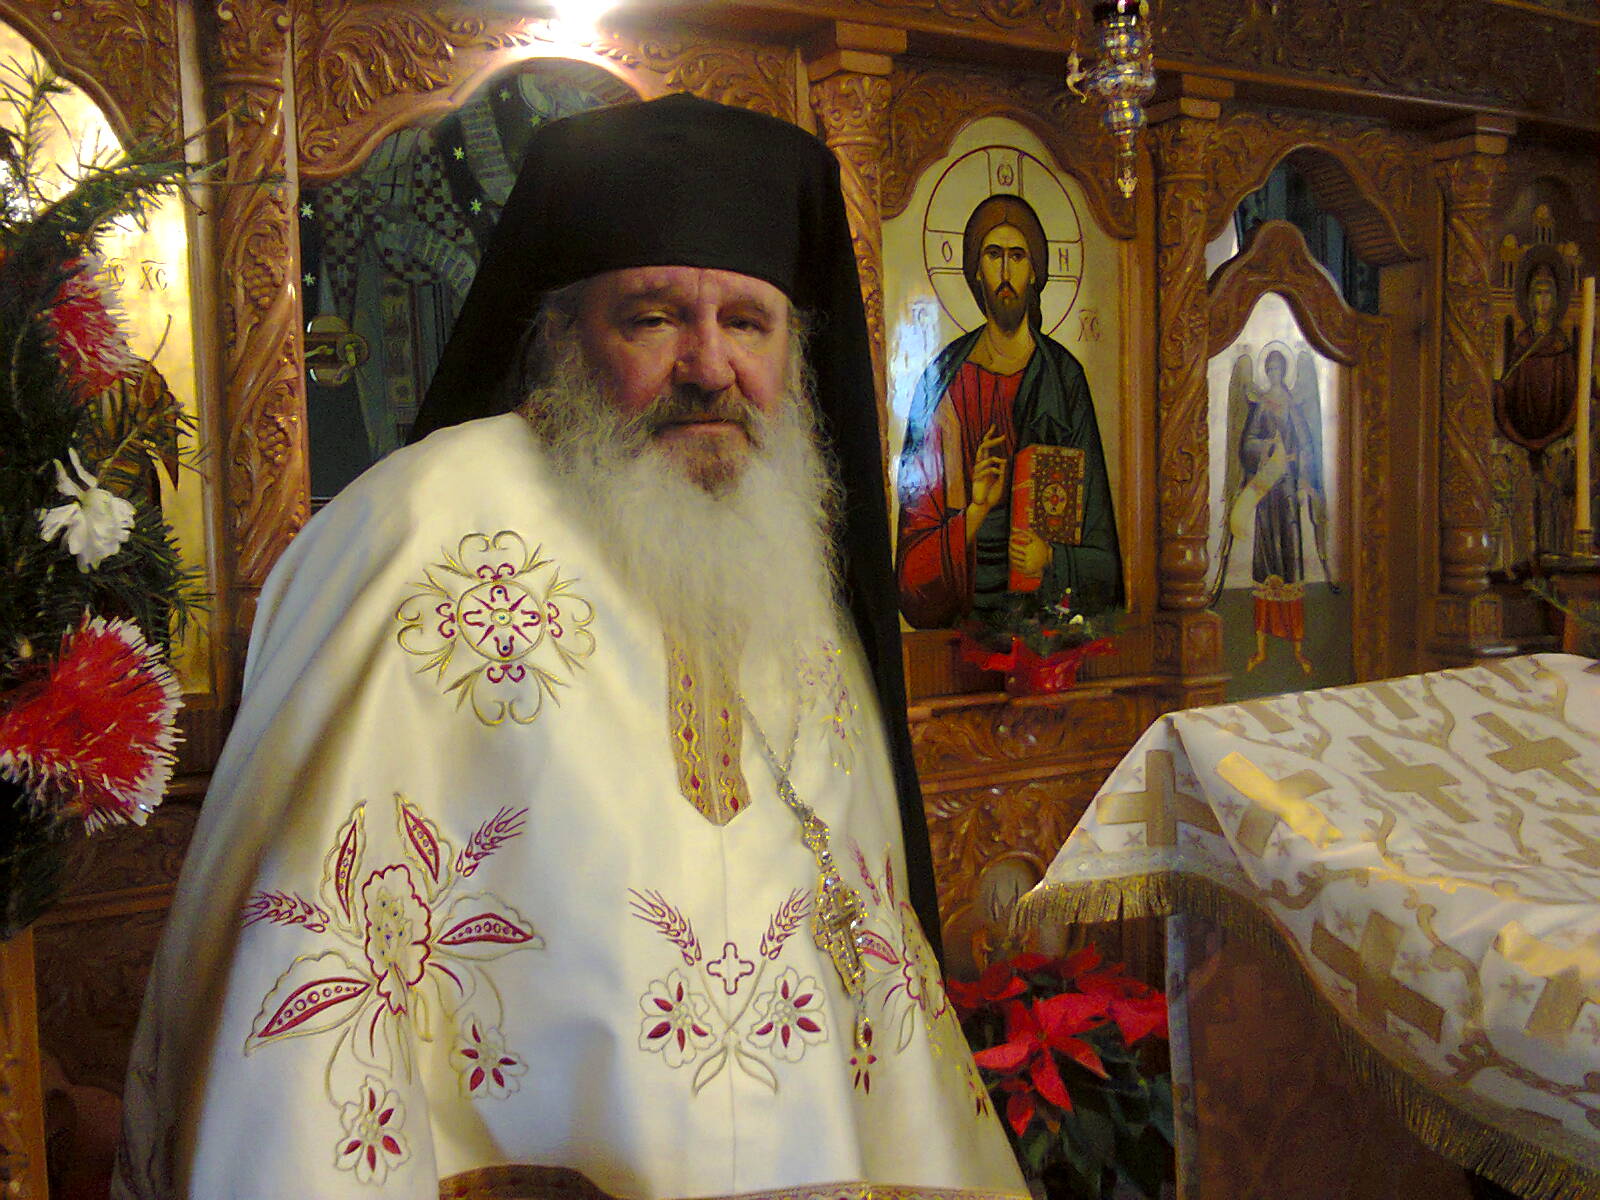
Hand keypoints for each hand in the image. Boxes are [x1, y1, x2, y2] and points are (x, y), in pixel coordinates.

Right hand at [965, 425, 1007, 541]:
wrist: (984, 506)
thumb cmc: (992, 494)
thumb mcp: (1001, 480)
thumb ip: (1002, 471)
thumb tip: (1004, 460)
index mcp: (986, 464)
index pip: (987, 447)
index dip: (990, 436)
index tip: (994, 426)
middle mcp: (981, 466)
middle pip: (983, 448)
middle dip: (992, 440)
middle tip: (1002, 436)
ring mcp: (978, 472)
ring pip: (982, 458)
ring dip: (993, 458)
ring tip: (1001, 461)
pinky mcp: (976, 480)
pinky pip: (983, 470)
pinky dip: (992, 469)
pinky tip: (998, 472)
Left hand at [1008, 529, 1048, 576]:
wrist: (1050, 560)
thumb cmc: (1042, 548)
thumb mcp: (1036, 539)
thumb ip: (1026, 532)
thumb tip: (1013, 528)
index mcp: (1029, 550)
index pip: (1014, 546)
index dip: (1011, 543)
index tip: (1011, 542)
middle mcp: (1028, 558)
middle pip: (1013, 554)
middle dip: (1010, 551)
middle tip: (1010, 548)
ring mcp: (1027, 565)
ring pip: (1014, 561)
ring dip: (1011, 558)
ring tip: (1011, 554)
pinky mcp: (1028, 571)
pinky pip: (1017, 568)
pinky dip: (1014, 565)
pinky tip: (1014, 562)